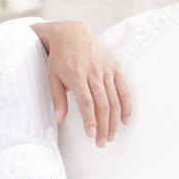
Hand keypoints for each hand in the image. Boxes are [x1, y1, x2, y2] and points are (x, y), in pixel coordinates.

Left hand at [40, 21, 131, 146]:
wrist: (72, 35)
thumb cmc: (59, 58)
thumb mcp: (52, 76)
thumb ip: (57, 98)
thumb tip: (59, 119)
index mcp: (76, 75)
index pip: (86, 102)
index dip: (90, 120)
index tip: (92, 134)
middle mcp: (94, 73)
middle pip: (102, 104)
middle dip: (103, 125)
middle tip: (102, 142)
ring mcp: (106, 71)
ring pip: (114, 99)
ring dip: (114, 120)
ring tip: (112, 136)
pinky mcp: (114, 69)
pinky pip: (123, 89)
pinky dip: (126, 105)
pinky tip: (125, 120)